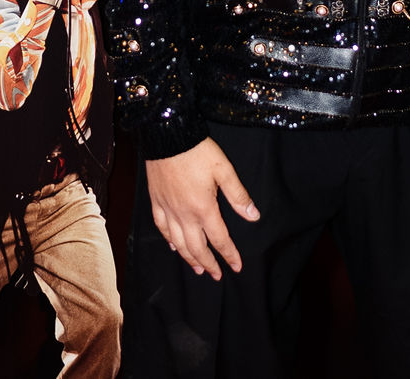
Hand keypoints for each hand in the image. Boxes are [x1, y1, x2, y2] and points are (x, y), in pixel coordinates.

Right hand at [145, 137, 257, 279]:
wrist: (167, 135)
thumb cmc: (197, 151)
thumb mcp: (224, 170)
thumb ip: (238, 196)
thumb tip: (253, 216)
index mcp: (203, 208)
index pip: (219, 239)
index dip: (229, 254)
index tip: (237, 267)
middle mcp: (184, 214)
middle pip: (196, 247)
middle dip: (208, 263)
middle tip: (216, 275)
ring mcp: (168, 208)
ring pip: (177, 242)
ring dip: (189, 257)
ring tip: (197, 268)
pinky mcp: (156, 200)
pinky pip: (161, 226)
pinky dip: (168, 239)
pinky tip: (173, 245)